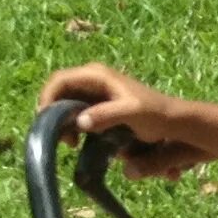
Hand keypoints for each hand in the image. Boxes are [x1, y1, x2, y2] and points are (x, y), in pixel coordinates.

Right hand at [38, 62, 199, 167]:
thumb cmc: (154, 113)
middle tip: (61, 138)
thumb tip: (80, 121)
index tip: (46, 122)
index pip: (59, 80)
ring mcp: (93, 91)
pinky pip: (74, 112)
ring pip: (64, 104)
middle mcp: (91, 79)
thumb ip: (107, 115)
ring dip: (61, 123)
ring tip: (71, 143)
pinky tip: (78, 142)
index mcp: (96, 75)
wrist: (171, 120)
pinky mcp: (97, 105)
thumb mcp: (132, 113)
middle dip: (53, 114)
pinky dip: (71, 126)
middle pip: (58, 92)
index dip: (47, 98)